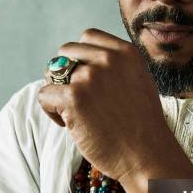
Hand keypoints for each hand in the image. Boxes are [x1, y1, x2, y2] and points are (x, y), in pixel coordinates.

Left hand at [39, 28, 170, 180]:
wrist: (147, 156)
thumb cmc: (143, 127)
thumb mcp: (140, 82)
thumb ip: (117, 66)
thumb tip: (84, 62)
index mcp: (126, 53)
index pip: (89, 37)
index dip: (82, 58)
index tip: (89, 80)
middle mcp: (108, 59)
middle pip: (66, 51)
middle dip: (67, 73)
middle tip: (80, 100)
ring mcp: (90, 77)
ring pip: (52, 72)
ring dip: (59, 92)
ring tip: (76, 115)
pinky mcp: (73, 98)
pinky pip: (45, 95)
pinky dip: (51, 111)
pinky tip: (70, 125)